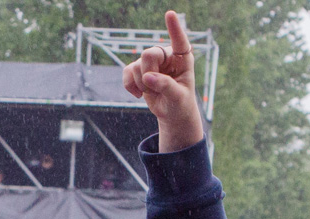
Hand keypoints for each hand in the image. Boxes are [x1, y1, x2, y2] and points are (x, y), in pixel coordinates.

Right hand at [122, 10, 203, 151]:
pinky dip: (129, 85)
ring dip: (141, 85)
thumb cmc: (180, 103)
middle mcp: (166, 56)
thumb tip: (147, 77)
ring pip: (136, 65)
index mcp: (182, 58)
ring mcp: (151, 62)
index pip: (179, 41)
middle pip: (148, 54)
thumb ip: (166, 86)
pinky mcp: (138, 69)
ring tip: (153, 93)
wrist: (171, 113)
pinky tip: (138, 94)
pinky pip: (127, 72)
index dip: (174, 28)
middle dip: (148, 75)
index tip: (170, 14)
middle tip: (155, 89)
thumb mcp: (178, 97)